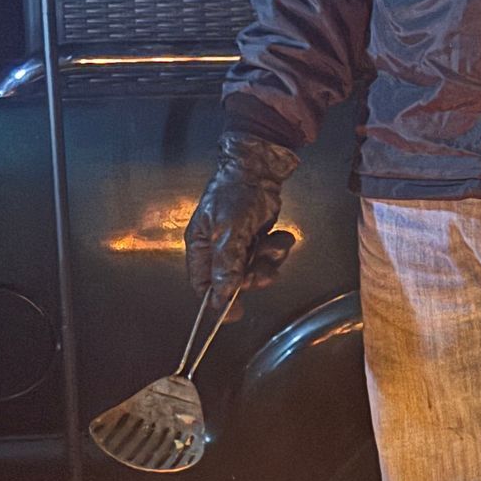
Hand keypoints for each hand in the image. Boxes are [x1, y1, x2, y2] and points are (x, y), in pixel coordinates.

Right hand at [184, 133, 299, 302]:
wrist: (258, 168)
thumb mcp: (228, 232)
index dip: (216, 300)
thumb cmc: (233, 193)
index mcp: (201, 247)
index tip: (234, 312)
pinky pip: (270, 257)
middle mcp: (217, 249)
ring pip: (255, 270)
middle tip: (262, 267)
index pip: (202, 284)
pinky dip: (278, 248)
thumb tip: (221, 297)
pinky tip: (279, 235)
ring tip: (272, 243)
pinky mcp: (258, 239)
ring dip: (269, 260)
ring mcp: (239, 245)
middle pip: (233, 281)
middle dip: (252, 276)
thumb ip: (226, 265)